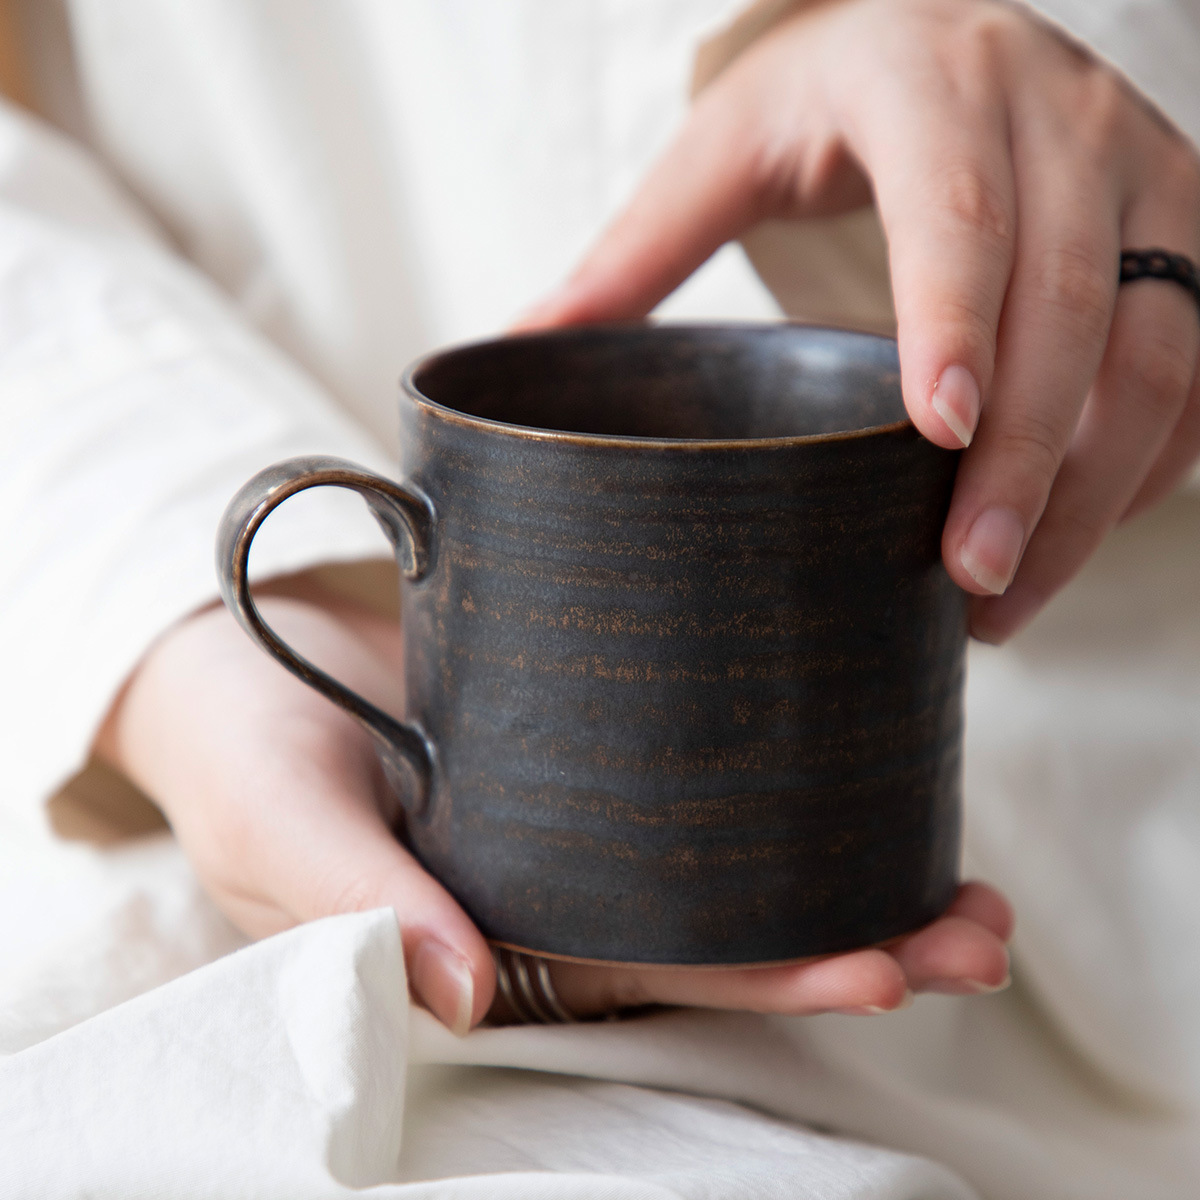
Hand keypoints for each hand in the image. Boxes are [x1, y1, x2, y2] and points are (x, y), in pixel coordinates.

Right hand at [96, 575, 1010, 1032]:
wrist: (231, 643)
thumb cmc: (235, 743)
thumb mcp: (274, 821)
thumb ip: (351, 904)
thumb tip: (462, 996)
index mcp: (490, 932)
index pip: (646, 974)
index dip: (765, 981)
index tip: (884, 969)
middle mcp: (554, 881)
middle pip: (722, 928)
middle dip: (853, 938)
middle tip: (975, 932)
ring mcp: (578, 803)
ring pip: (728, 852)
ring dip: (850, 864)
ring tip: (969, 881)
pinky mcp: (583, 723)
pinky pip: (692, 758)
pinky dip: (782, 765)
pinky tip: (870, 754)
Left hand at [521, 0, 1199, 642]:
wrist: (955, 27)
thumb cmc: (833, 98)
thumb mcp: (726, 150)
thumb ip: (632, 251)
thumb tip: (514, 349)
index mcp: (931, 87)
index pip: (959, 208)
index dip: (958, 322)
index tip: (940, 436)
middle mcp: (1061, 120)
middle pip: (1072, 304)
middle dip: (1027, 458)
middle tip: (968, 579)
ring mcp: (1146, 177)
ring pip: (1157, 349)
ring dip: (1090, 488)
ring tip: (1004, 596)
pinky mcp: (1188, 235)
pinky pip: (1196, 367)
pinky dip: (1147, 463)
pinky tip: (1075, 533)